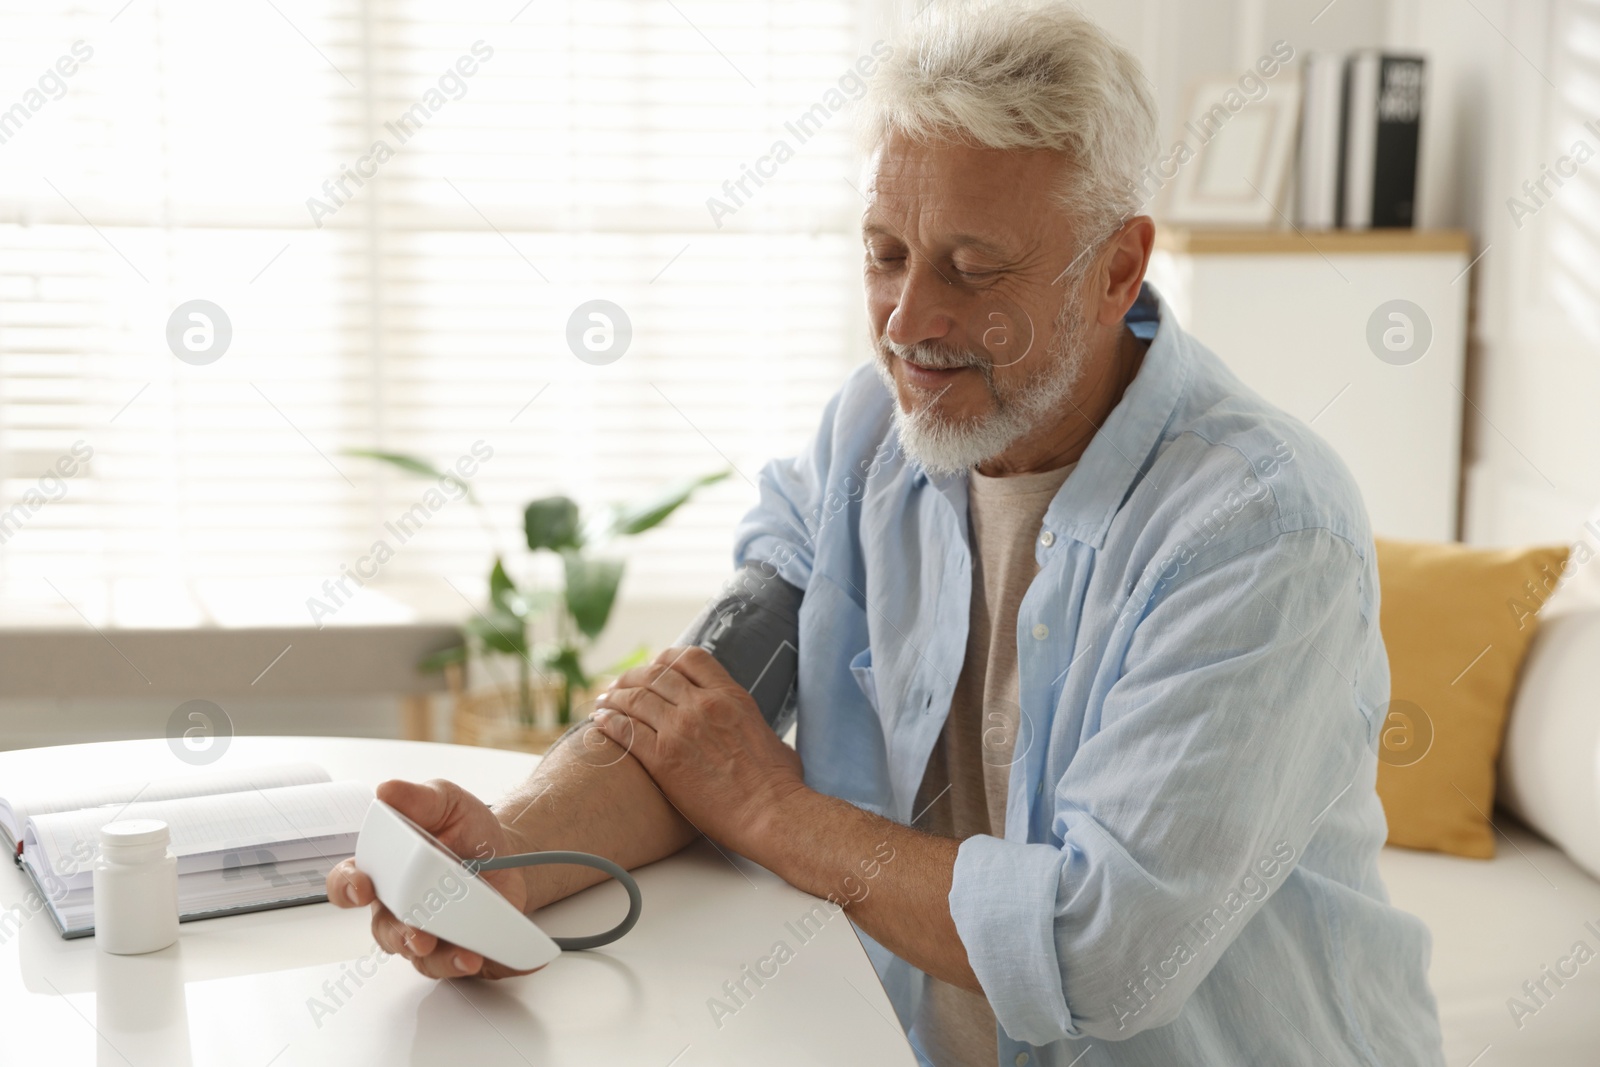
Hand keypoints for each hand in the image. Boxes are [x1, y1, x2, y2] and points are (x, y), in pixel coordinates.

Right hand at [325, 778, 541, 979]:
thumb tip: (387, 790)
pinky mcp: (452, 946)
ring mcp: (424, 930)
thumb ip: (419, 798)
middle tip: (418, 934)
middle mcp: (397, 905)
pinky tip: (476, 955)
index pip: (348, 882)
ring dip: (435, 956)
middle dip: (399, 934)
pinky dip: (463, 962)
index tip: (362, 887)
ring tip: (461, 953)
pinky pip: (449, 963)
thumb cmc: (467, 830)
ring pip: (416, 954)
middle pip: (383, 928)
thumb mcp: (447, 803)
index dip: (347, 887)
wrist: (511, 854)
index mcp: (385, 868)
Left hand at [591, 645, 805, 854]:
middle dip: (632, 677)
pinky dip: (609, 722)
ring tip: (603, 701)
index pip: (689, 658)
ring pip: (634, 699)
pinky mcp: (662, 759)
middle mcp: (702, 705)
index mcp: (730, 696)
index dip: (665, 659)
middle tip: (619, 685)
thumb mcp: (771, 736)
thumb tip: (750, 729)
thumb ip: (750, 724)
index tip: (654, 667)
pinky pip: (626, 731)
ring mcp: (680, 730)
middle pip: (655, 674)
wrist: (770, 813)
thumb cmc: (778, 783)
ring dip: (614, 697)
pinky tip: (600, 722)